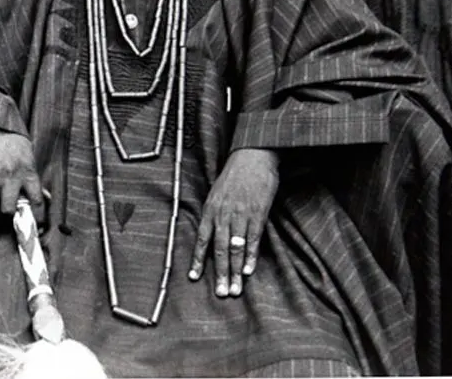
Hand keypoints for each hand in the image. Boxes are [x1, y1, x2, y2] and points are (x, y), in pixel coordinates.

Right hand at [0, 128, 42, 218]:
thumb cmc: (11, 139)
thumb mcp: (28, 154)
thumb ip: (33, 176)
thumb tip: (44, 197)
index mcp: (27, 169)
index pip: (36, 199)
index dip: (36, 210)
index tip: (34, 216)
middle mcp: (10, 175)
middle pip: (7, 209)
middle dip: (8, 210)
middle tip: (7, 205)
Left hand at [189, 148, 278, 297]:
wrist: (253, 156)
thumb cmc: (235, 173)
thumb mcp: (217, 191)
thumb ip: (215, 212)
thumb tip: (212, 233)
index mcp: (210, 209)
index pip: (201, 239)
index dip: (197, 259)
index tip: (193, 277)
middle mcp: (223, 214)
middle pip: (219, 249)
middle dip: (219, 273)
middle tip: (220, 293)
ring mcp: (240, 215)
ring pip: (235, 249)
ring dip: (234, 271)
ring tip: (235, 289)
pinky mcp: (257, 214)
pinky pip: (253, 239)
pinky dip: (250, 256)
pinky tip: (248, 271)